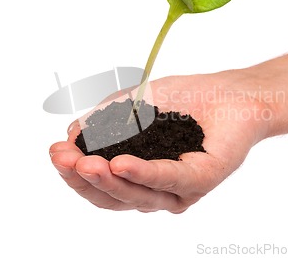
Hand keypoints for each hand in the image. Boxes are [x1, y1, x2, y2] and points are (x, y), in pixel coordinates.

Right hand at [49, 71, 274, 212]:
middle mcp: (156, 189)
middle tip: (62, 158)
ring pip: (136, 195)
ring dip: (107, 179)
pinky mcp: (202, 180)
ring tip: (85, 163)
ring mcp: (179, 189)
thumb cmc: (187, 99)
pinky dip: (142, 172)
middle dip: (83, 178)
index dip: (74, 171)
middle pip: (112, 196)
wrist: (233, 92)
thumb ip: (106, 120)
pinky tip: (120, 163)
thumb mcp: (136, 104)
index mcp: (138, 176)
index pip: (100, 183)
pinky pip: (168, 179)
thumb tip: (72, 133)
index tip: (55, 151)